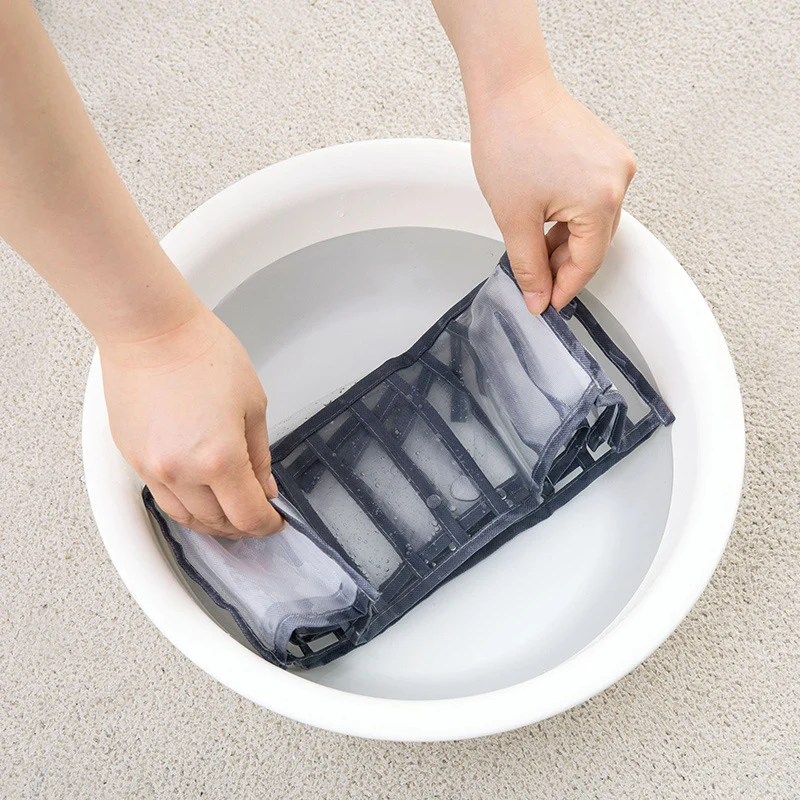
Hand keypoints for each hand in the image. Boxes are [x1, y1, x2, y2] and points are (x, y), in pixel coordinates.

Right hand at [99, 305, 284, 537]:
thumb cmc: (201, 352)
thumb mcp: (252, 404)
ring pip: (186, 518)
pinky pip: (162, 499)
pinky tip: (200, 498)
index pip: (247, 515)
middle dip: (242, 526)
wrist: (150, 331)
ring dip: (212, 524)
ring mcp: (152, 468)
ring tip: (230, 515)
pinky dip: (186, 506)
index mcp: (219, 458)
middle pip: (217, 522)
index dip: (267, 524)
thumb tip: (264, 488)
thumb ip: (259, 455)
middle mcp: (181, 471)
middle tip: (257, 516)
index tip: (275, 520)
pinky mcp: (133, 459)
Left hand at [469, 70, 636, 312]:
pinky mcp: (607, 152)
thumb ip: (528, 265)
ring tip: (535, 250)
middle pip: (594, 244)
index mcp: (600, 200)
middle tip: (536, 283)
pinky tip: (547, 224)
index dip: (564, 289)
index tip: (546, 305)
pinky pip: (595, 199)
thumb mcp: (514, 218)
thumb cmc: (510, 140)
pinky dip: (573, 217)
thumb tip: (538, 297)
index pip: (587, 263)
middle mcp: (619, 180)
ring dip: (567, 242)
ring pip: (595, 223)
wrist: (510, 90)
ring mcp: (617, 163)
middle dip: (564, 267)